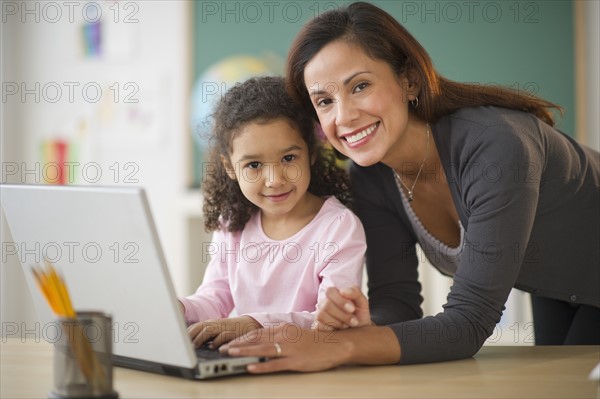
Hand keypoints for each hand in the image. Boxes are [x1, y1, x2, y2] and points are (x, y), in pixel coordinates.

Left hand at [187, 316, 260, 348]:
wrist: (249, 324)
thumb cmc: (230, 329)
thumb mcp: (217, 330)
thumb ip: (206, 334)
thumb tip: (191, 342)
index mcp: (210, 323)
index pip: (195, 326)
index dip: (186, 333)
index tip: (177, 340)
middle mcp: (215, 324)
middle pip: (199, 327)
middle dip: (190, 335)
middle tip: (183, 344)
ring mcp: (223, 327)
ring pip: (208, 330)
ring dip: (200, 338)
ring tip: (194, 346)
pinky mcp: (232, 332)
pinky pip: (222, 336)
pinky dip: (216, 341)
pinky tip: (212, 347)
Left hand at [220, 324, 351, 372]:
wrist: (338, 344)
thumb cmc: (317, 341)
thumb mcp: (296, 333)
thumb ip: (281, 336)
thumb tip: (264, 341)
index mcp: (284, 328)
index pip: (258, 332)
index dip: (241, 337)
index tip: (229, 341)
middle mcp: (285, 336)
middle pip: (256, 339)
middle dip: (238, 344)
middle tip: (223, 348)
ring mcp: (290, 348)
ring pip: (262, 349)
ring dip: (244, 352)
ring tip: (230, 354)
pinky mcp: (296, 361)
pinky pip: (275, 364)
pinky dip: (262, 366)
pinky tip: (251, 367)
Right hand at [312, 286, 371, 329]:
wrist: (361, 334)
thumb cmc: (360, 317)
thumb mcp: (362, 304)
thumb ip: (355, 293)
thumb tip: (342, 291)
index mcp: (335, 296)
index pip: (330, 291)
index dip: (340, 300)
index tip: (352, 309)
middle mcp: (324, 304)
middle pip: (326, 304)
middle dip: (343, 315)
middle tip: (354, 321)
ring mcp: (320, 315)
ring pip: (321, 315)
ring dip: (337, 322)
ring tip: (347, 326)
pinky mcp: (317, 327)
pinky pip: (319, 326)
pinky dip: (331, 329)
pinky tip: (339, 331)